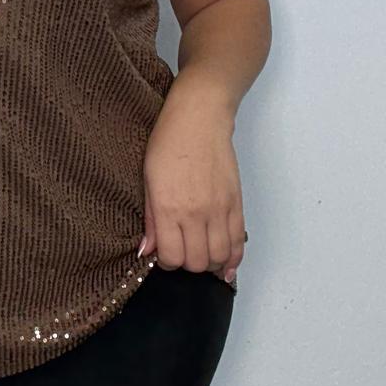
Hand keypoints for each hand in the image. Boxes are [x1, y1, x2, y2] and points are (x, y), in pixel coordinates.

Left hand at [137, 75, 246, 285]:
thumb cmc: (167, 143)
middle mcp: (196, 213)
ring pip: (219, 257)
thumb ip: (150, 219)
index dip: (166, 262)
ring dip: (209, 264)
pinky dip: (232, 259)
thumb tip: (147, 251)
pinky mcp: (236, 204)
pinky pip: (238, 243)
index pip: (172, 257)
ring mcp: (219, 210)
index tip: (163, 253)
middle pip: (197, 263)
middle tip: (181, 252)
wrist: (200, 120)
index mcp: (169, 207)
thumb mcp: (148, 179)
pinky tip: (224, 263)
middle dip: (187, 265)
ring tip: (200, 255)